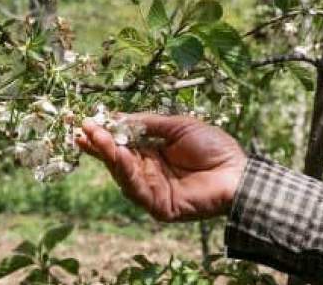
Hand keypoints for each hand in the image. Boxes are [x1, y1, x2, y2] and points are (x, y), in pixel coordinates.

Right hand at [76, 113, 246, 221]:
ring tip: (98, 138)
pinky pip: (137, 190)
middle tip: (84, 130)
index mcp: (152, 153)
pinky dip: (126, 173)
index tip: (86, 123)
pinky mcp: (158, 206)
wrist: (238, 172)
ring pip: (123, 174)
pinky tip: (119, 156)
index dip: (104, 135)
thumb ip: (147, 123)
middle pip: (117, 160)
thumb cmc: (213, 147)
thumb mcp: (177, 126)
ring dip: (109, 156)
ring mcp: (152, 190)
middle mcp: (148, 172)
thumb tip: (117, 117)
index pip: (121, 145)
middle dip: (100, 144)